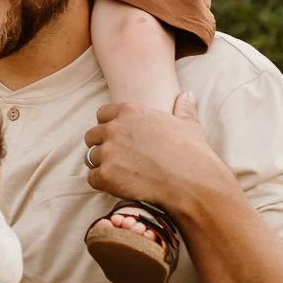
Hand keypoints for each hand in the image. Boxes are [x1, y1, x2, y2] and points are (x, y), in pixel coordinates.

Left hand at [83, 93, 224, 217]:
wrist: (191, 181)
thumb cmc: (192, 152)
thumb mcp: (189, 124)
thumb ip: (183, 108)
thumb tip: (187, 95)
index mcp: (131, 112)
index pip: (103, 114)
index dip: (108, 126)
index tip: (118, 138)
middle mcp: (114, 128)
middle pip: (92, 135)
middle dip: (101, 146)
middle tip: (117, 159)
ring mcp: (108, 152)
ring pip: (91, 157)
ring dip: (102, 165)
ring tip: (119, 174)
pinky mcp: (105, 175)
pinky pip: (92, 179)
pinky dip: (102, 184)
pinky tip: (118, 187)